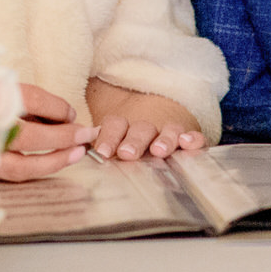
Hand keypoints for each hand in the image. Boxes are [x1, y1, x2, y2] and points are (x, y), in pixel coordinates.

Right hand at [0, 83, 96, 181]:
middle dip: (62, 136)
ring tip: (78, 152)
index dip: (56, 107)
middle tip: (86, 133)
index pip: (29, 100)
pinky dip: (39, 170)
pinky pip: (15, 175)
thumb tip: (67, 117)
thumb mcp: (1, 90)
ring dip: (55, 160)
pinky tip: (58, 162)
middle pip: (27, 135)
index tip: (72, 113)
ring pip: (21, 165)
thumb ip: (30, 102)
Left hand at [87, 79, 205, 162]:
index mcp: (124, 126)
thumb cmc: (127, 140)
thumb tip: (77, 157)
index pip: (115, 125)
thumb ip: (99, 149)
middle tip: (127, 153)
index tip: (104, 152)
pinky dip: (193, 138)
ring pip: (167, 131)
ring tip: (158, 150)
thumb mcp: (111, 144)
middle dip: (134, 141)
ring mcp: (168, 131)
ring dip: (163, 139)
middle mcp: (146, 127)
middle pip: (140, 129)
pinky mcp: (189, 136)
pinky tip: (188, 143)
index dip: (109, 137)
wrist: (157, 114)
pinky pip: (194, 136)